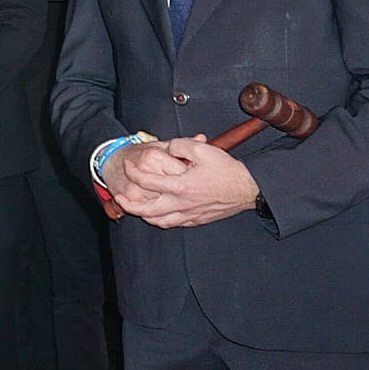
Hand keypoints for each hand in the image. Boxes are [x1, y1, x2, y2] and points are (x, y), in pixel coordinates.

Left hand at [118, 135, 260, 227]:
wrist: (248, 188)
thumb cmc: (226, 169)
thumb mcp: (201, 149)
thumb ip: (179, 145)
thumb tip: (167, 148)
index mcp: (180, 186)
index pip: (147, 181)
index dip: (133, 172)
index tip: (128, 166)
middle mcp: (182, 203)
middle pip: (147, 210)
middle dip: (129, 204)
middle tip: (119, 197)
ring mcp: (190, 214)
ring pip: (160, 221)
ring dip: (144, 216)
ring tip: (135, 208)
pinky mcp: (198, 220)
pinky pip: (174, 224)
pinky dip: (161, 220)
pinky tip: (158, 214)